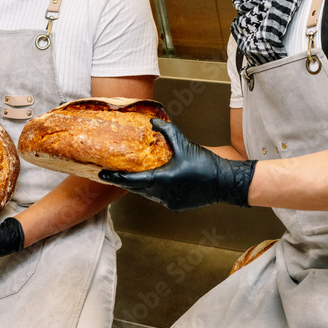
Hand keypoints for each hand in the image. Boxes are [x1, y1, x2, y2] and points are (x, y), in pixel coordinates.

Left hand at [99, 119, 256, 210]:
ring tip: (131, 175)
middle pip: (137, 189)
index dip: (115, 178)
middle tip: (112, 173)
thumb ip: (167, 132)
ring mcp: (169, 202)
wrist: (225, 183)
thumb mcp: (185, 144)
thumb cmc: (206, 164)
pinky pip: (159, 198)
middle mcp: (163, 194)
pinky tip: (154, 181)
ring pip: (147, 194)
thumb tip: (153, 122)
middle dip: (125, 181)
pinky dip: (154, 190)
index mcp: (162, 180)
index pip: (132, 181)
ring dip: (140, 185)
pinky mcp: (176, 206)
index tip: (102, 175)